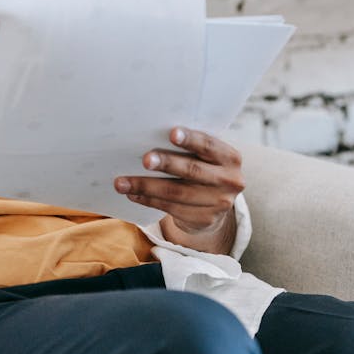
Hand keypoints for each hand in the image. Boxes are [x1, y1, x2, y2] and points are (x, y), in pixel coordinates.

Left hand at [113, 128, 244, 253]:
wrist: (215, 203)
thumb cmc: (202, 167)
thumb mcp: (204, 155)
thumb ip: (189, 146)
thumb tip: (149, 134)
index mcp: (230, 157)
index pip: (209, 145)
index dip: (191, 139)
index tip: (171, 133)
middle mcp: (230, 180)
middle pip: (193, 171)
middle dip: (167, 164)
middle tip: (145, 160)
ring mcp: (219, 203)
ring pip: (177, 193)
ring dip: (146, 186)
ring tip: (122, 182)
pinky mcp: (204, 219)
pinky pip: (171, 208)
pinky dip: (148, 200)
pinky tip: (133, 194)